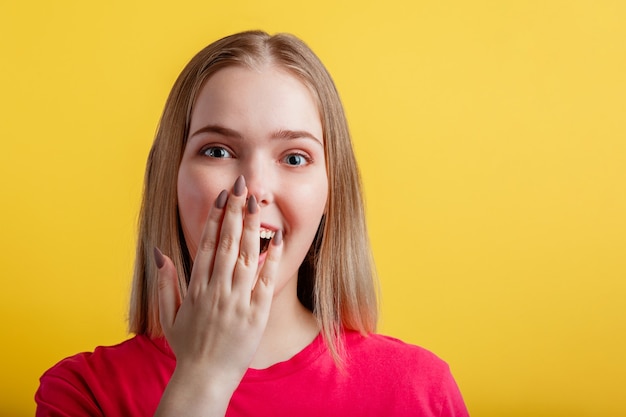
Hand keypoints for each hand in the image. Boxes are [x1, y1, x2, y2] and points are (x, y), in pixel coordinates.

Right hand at [153, 175, 282, 415]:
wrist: (205, 378)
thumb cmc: (188, 346)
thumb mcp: (168, 316)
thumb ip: (164, 283)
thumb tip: (160, 253)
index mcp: (196, 288)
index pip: (208, 244)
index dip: (215, 218)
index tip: (222, 196)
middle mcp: (217, 289)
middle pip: (228, 243)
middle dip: (235, 211)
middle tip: (241, 185)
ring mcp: (237, 301)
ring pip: (246, 256)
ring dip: (252, 227)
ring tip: (256, 201)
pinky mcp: (256, 313)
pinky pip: (265, 281)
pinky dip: (271, 259)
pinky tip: (277, 238)